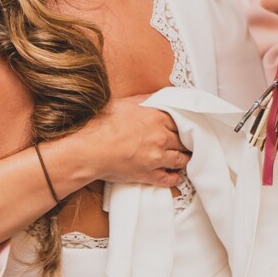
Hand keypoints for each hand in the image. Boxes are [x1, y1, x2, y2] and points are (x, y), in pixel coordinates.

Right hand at [72, 99, 188, 188]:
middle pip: (184, 141)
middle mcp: (161, 138)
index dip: (183, 127)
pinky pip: (169, 178)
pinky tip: (175, 175)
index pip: (181, 123)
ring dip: (184, 159)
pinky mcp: (149, 174)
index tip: (184, 129)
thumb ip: (144, 100)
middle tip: (188, 144)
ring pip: (181, 160)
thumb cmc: (102, 125)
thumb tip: (156, 98)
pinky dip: (175, 177)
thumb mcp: (124, 104)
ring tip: (184, 158)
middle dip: (186, 142)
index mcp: (157, 118)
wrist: (90, 150)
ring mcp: (156, 157)